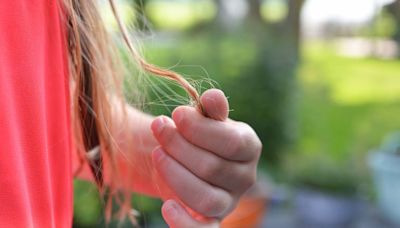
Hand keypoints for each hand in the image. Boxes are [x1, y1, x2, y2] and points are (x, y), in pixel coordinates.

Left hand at [151, 89, 261, 225]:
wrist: (187, 157)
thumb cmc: (198, 133)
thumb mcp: (205, 118)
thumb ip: (211, 109)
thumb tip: (213, 96)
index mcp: (249, 147)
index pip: (231, 142)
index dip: (200, 129)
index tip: (175, 115)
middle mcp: (245, 177)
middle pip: (212, 168)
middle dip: (179, 146)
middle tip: (158, 128)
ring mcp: (229, 202)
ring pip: (206, 199)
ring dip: (175, 175)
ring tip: (157, 154)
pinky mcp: (212, 220)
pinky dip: (184, 224)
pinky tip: (166, 206)